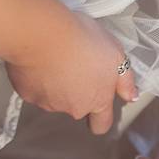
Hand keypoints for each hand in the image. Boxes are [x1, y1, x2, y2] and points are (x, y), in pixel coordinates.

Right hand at [6, 12, 136, 133]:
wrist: (42, 34)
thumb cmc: (83, 41)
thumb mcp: (116, 54)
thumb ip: (125, 80)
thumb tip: (131, 97)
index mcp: (97, 100)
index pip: (101, 124)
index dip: (100, 119)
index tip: (98, 108)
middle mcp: (73, 108)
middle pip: (76, 107)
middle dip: (76, 92)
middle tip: (75, 65)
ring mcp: (48, 103)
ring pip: (54, 98)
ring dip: (56, 84)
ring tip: (56, 58)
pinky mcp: (26, 94)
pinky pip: (33, 88)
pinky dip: (36, 78)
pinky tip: (39, 59)